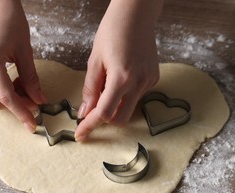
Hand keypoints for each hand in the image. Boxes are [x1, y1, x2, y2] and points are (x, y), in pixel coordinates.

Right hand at [0, 0, 45, 131]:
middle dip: (14, 108)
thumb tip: (39, 99)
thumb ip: (31, 77)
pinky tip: (13, 82)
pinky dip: (0, 91)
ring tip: (24, 90)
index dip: (21, 112)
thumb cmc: (10, 19)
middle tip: (33, 102)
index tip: (32, 124)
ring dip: (7, 100)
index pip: (6, 97)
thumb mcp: (25, 49)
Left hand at [75, 0, 162, 140]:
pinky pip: (137, 97)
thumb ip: (90, 89)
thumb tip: (84, 112)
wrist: (136, 15)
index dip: (90, 126)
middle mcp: (139, 83)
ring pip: (129, 109)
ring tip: (106, 86)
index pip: (104, 113)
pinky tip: (120, 79)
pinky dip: (124, 96)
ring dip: (114, 107)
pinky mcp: (154, 79)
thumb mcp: (94, 61)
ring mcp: (149, 82)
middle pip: (120, 119)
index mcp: (122, 78)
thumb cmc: (112, 32)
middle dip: (104, 119)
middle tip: (91, 109)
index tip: (81, 134)